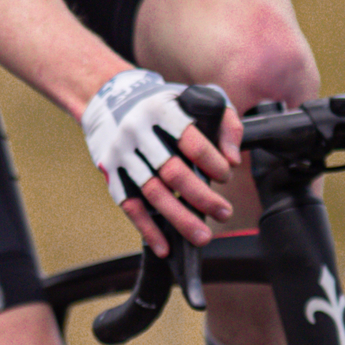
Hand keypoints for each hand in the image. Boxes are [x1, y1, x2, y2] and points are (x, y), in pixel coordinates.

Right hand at [80, 70, 233, 252]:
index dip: (212, 161)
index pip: (190, 140)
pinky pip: (130, 206)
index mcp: (161, 110)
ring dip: (179, 218)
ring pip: (152, 193)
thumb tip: (233, 159)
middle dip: (202, 197)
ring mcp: (121, 155)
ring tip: (202, 236)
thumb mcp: (197, 98)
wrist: (111, 101)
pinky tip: (165, 246)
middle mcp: (137, 132)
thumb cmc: (164, 105)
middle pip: (172, 171)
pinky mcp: (111, 174)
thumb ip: (225, 123)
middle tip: (224, 213)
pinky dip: (147, 229)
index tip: (226, 175)